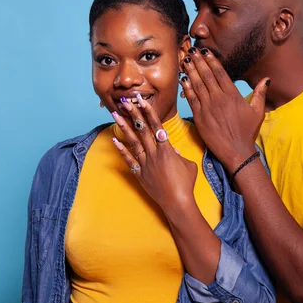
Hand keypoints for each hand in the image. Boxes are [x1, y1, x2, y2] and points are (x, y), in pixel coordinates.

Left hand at [111, 95, 197, 211]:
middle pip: (142, 130)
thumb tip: (171, 148)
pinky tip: (114, 140)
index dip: (148, 112)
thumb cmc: (186, 183)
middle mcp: (154, 154)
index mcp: (167, 149)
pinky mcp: (140, 174)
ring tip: (115, 115)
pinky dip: (121, 150)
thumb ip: (178, 153)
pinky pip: (129, 160)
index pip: (156, 125)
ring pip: (133, 142)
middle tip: (125, 101)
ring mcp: (145, 164)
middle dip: (133, 114)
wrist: (177, 202)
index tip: (142, 100)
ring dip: (124, 127)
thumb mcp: (188, 164)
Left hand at [180, 47, 269, 170]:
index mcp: (233, 95)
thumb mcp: (258, 112)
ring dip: (190, 71)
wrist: (236, 151)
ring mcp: (208, 107)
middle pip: (206, 75)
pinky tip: (183, 78)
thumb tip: (267, 79)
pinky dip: (186, 88)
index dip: (211, 60)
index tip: (205, 51)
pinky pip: (191, 99)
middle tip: (191, 49)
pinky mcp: (200, 117)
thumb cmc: (247, 132)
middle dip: (198, 61)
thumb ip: (260, 94)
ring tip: (185, 59)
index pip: (220, 73)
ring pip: (197, 84)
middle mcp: (219, 99)